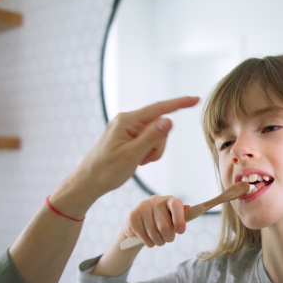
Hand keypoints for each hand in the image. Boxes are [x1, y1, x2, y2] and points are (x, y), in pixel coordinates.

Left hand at [66, 96, 198, 198]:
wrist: (87, 182)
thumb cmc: (106, 171)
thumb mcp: (132, 155)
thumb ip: (152, 137)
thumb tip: (169, 120)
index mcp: (127, 121)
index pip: (159, 109)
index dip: (179, 104)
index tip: (196, 99)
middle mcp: (127, 120)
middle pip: (159, 125)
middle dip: (159, 144)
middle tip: (145, 160)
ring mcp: (127, 128)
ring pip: (155, 135)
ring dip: (153, 151)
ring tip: (138, 162)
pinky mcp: (127, 137)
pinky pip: (147, 141)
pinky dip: (147, 152)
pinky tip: (136, 161)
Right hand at [124, 196, 188, 246]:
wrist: (140, 224)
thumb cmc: (162, 221)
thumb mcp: (173, 218)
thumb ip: (182, 216)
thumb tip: (189, 209)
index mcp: (169, 200)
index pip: (176, 205)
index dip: (179, 219)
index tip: (180, 232)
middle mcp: (155, 200)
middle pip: (164, 226)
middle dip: (168, 237)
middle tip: (168, 239)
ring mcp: (142, 207)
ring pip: (154, 234)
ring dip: (159, 242)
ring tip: (159, 239)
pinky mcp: (132, 216)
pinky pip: (144, 237)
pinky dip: (149, 243)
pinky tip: (149, 239)